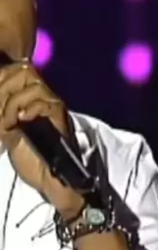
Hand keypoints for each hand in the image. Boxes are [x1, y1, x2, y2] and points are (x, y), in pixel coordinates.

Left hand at [0, 59, 82, 215]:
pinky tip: (21, 122)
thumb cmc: (30, 158)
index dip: (0, 78)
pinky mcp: (60, 117)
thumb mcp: (5, 130)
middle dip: (4, 88)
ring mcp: (53, 106)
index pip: (12, 69)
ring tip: (9, 122)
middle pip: (23, 70)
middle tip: (1, 116)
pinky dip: (29, 108)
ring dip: (13, 101)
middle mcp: (43, 97)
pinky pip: (45, 101)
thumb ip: (0, 113)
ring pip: (33, 84)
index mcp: (28, 97)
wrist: (50, 180)